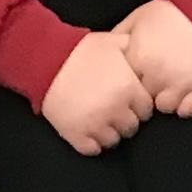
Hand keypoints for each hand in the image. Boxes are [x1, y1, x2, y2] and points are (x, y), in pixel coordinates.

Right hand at [42, 33, 155, 154]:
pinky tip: (87, 132)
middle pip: (132, 127)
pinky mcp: (76, 134)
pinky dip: (91, 143)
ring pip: (113, 141)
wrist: (44, 60)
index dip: (138, 106)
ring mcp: (96, 124)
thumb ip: (131, 49)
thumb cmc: (79, 49)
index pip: (146, 110)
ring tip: (99, 121)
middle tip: (113, 111)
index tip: (128, 102)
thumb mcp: (111, 41)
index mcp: (128, 88)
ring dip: (108, 133)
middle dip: (124, 120)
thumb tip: (142, 50)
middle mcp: (116, 109)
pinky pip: (92, 149)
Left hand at [115, 0, 191, 118]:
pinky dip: (185, 106)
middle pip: (144, 98)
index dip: (133, 80)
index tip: (139, 74)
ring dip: (167, 99)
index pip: (126, 84)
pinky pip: (187, 111)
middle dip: (148, 89)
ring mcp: (180, 83)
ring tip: (172, 83)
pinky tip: (185, 93)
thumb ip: (119, 38)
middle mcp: (157, 74)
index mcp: (138, 57)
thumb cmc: (169, 13)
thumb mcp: (137, 18)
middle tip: (158, 76)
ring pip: (165, 107)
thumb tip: (105, 54)